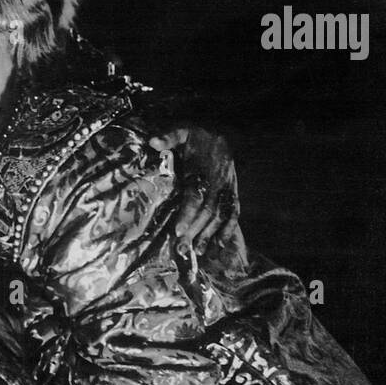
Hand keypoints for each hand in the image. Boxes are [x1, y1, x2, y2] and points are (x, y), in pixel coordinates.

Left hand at [148, 125, 238, 252]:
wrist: (224, 133)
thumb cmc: (198, 136)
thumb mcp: (182, 132)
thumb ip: (169, 137)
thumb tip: (152, 141)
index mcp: (202, 171)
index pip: (195, 196)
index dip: (187, 214)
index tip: (177, 231)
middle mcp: (217, 183)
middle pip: (206, 212)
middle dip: (195, 232)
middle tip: (182, 249)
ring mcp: (227, 189)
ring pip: (220, 216)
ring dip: (210, 235)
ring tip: (197, 252)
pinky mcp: (233, 193)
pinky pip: (234, 213)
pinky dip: (229, 229)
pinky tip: (220, 245)